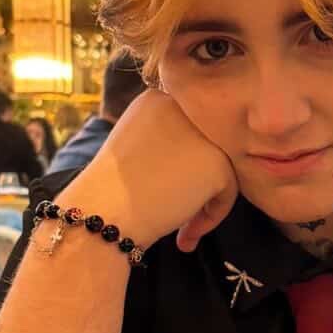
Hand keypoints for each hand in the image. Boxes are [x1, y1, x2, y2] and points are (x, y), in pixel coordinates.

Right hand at [59, 89, 237, 252]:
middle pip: (207, 146)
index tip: (163, 190)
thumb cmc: (111, 190)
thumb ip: (165, 140)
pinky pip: (228, 191)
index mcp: (157, 98)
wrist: (104, 212)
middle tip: (178, 212)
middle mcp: (183, 107)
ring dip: (204, 201)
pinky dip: (211, 216)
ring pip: (221, 167)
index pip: (187, 129)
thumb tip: (199, 158)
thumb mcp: (133, 145)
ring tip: (182, 229)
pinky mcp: (219, 162)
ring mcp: (204, 133)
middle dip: (196, 182)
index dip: (181, 163)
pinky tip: (184, 234)